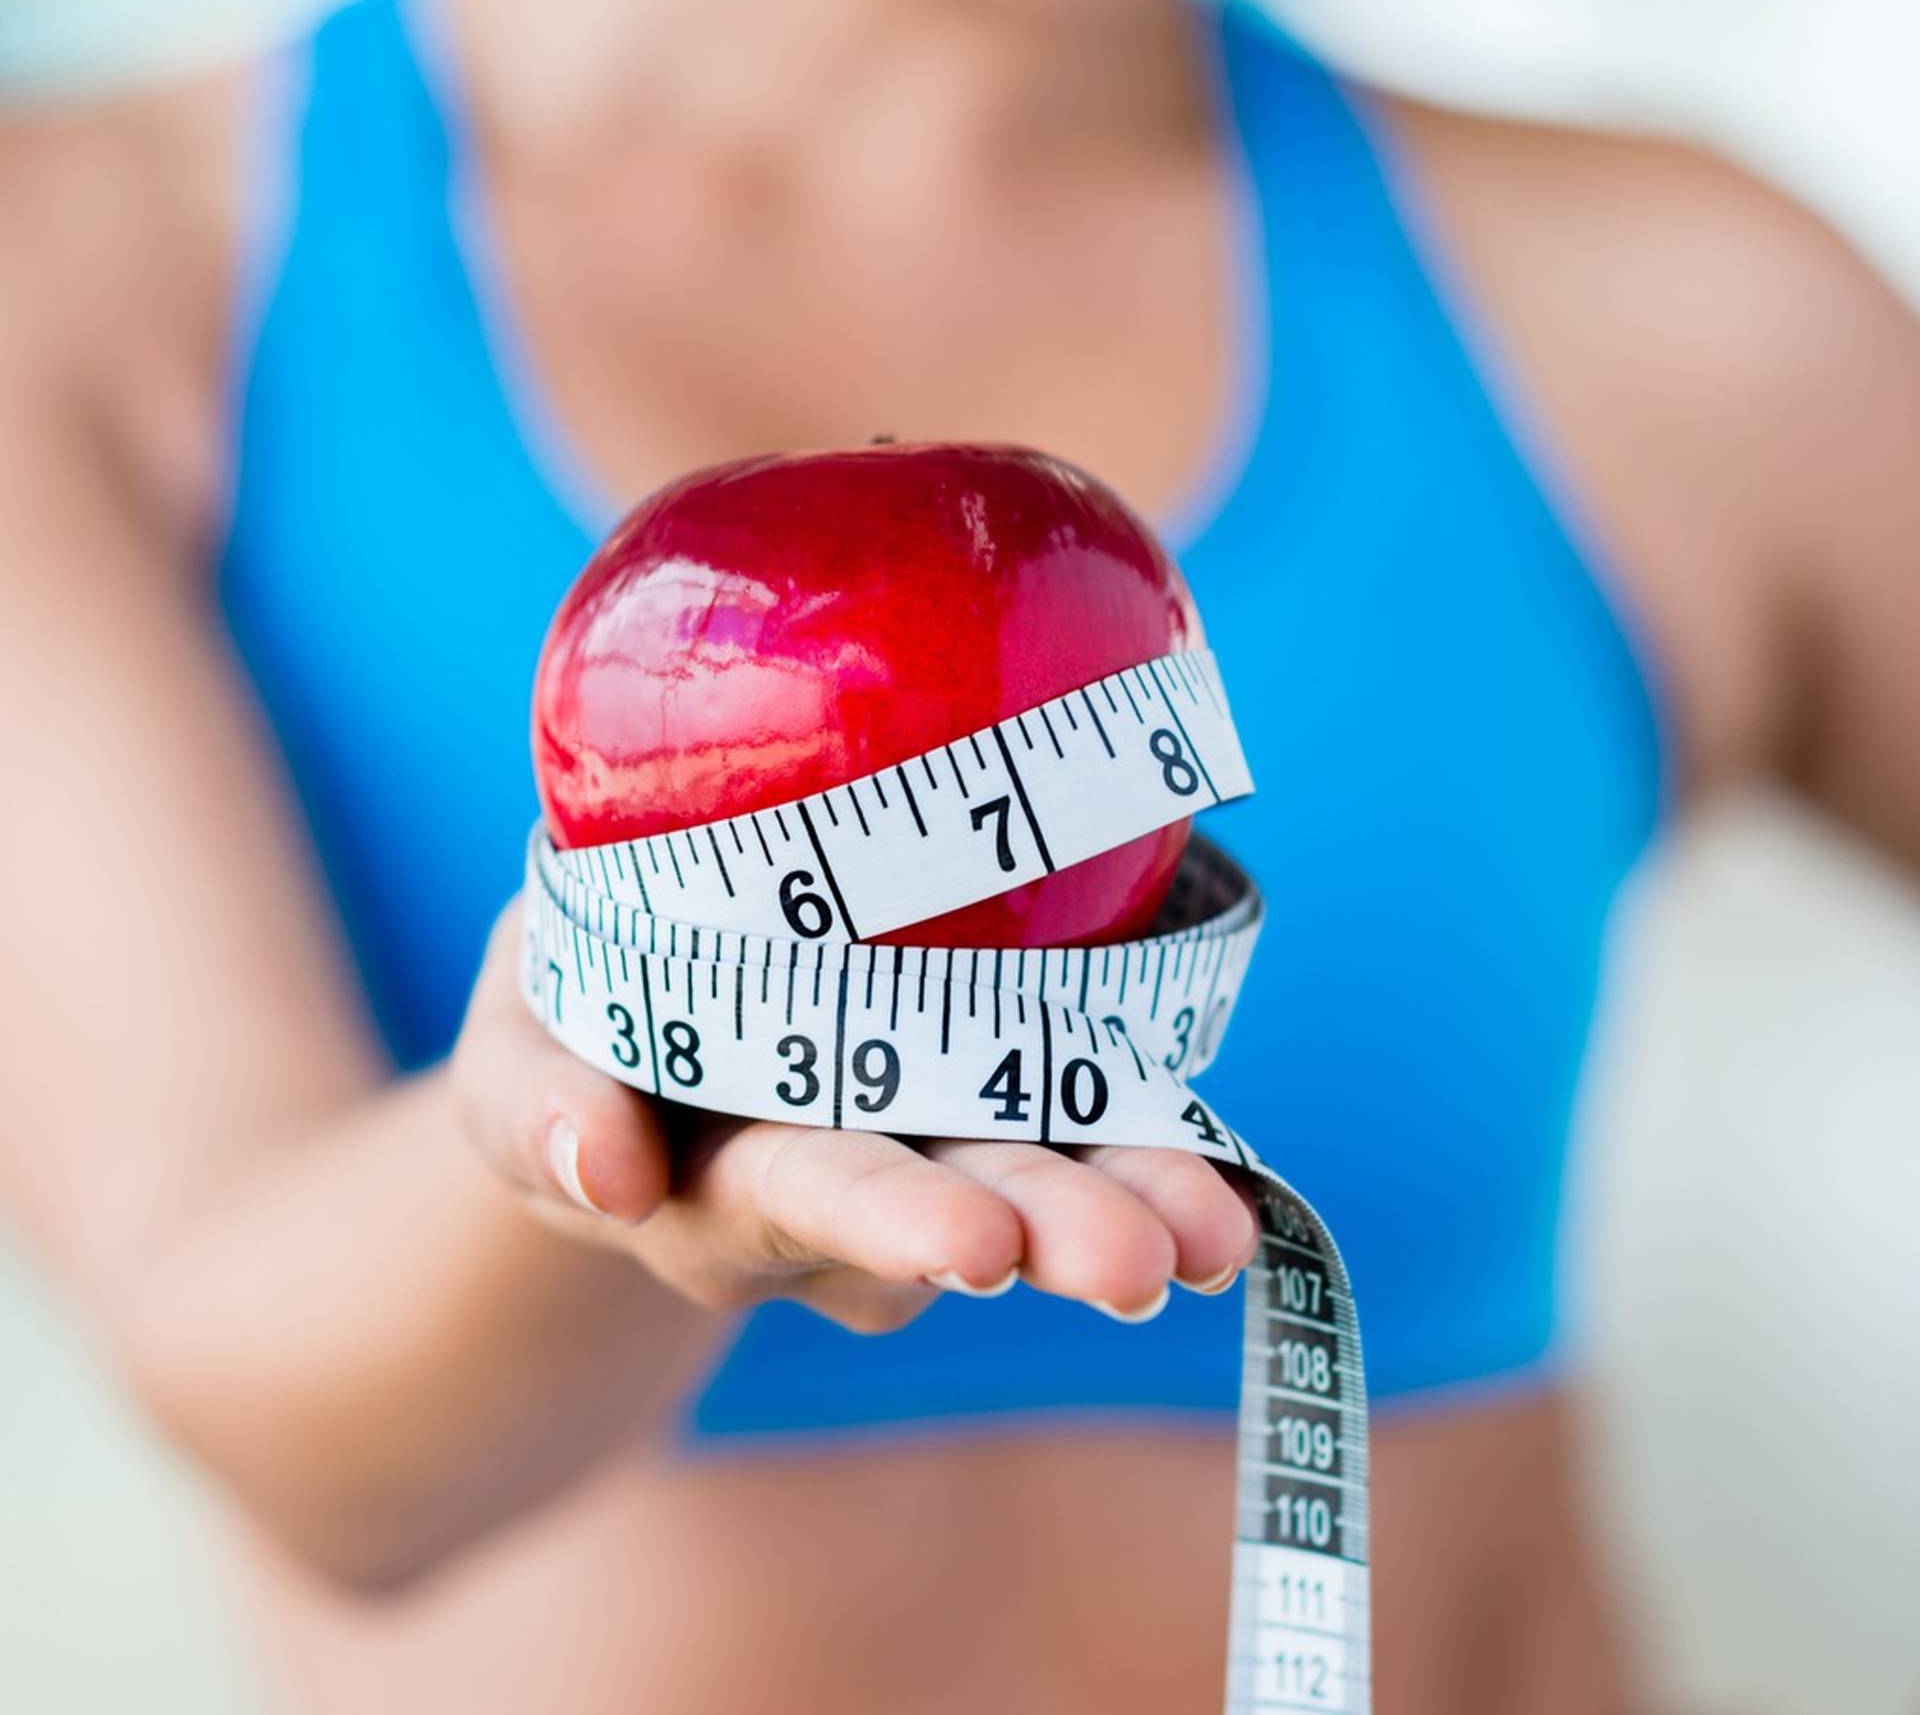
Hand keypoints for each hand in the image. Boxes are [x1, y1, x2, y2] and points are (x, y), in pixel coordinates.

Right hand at [454, 902, 1258, 1334]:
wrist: (638, 1011)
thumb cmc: (576, 1008)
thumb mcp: (519, 1045)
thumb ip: (542, 1108)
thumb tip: (608, 1166)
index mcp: (720, 1176)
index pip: (805, 1198)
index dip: (888, 1223)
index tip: (973, 1253)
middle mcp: (844, 1186)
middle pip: (951, 1219)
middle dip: (1045, 1234)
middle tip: (1130, 1264)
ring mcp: (928, 1151)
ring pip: (1038, 1189)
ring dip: (1127, 1201)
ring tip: (1213, 1236)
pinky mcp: (996, 1101)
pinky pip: (1082, 1130)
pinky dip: (1157, 1147)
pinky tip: (1234, 1189)